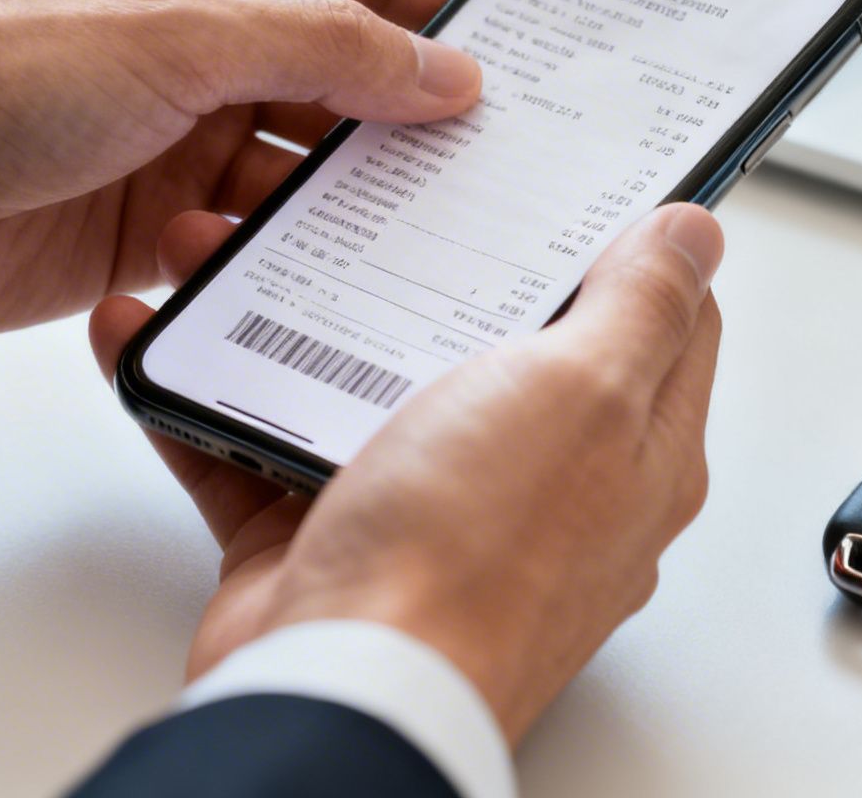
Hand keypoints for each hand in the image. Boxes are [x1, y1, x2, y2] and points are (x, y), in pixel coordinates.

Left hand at [0, 0, 479, 335]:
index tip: (536, 57)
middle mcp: (200, 44)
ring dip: (349, 208)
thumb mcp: (177, 35)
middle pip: (344, 83)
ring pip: (304, 175)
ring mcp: (176, 140)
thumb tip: (448, 72)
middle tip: (504, 173)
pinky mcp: (149, 230)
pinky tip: (320, 291)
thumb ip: (324, 49)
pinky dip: (280, 267)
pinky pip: (249, 248)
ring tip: (428, 242)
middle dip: (413, 126)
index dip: (447, 10)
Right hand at [89, 203, 723, 744]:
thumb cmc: (472, 561)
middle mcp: (534, 481)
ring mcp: (427, 509)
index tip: (568, 173)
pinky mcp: (326, 534)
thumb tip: (694, 233)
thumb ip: (642, 306)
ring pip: (360, 381)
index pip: (653, 319)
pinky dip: (208, 393)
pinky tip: (167, 341)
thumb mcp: (585, 393)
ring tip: (238, 245)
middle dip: (425, 259)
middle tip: (378, 190)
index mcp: (628, 447)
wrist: (342, 687)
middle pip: (490, 337)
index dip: (620, 239)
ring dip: (295, 312)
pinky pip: (260, 444)